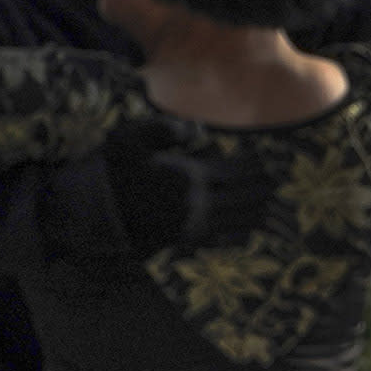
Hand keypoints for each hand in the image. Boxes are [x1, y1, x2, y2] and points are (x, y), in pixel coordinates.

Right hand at [102, 118, 274, 258]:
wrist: (91, 213)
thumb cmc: (110, 171)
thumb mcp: (129, 138)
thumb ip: (165, 129)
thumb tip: (200, 130)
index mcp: (189, 175)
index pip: (235, 170)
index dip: (255, 166)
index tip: (268, 163)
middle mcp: (198, 202)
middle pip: (245, 196)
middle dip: (265, 189)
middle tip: (279, 184)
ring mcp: (194, 224)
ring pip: (240, 220)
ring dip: (263, 214)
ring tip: (279, 209)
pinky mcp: (186, 241)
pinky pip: (223, 241)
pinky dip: (242, 236)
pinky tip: (251, 234)